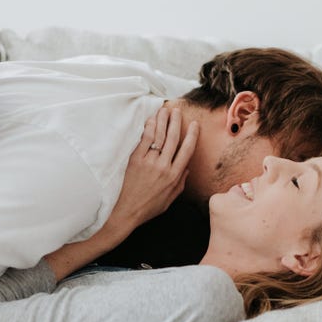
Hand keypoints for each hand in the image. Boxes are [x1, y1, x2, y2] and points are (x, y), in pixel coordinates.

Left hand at [111, 105, 198, 229]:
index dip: (192, 135)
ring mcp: (149, 162)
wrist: (128, 211)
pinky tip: (151, 120)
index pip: (186, 150)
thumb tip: (187, 168)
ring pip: (159, 136)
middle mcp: (163, 166)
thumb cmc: (149, 207)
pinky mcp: (136, 160)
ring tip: (165, 110)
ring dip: (163, 121)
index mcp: (174, 176)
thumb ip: (181, 183)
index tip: (194, 124)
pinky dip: (149, 128)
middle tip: (177, 110)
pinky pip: (144, 140)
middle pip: (173, 139)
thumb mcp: (170, 198)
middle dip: (176, 122)